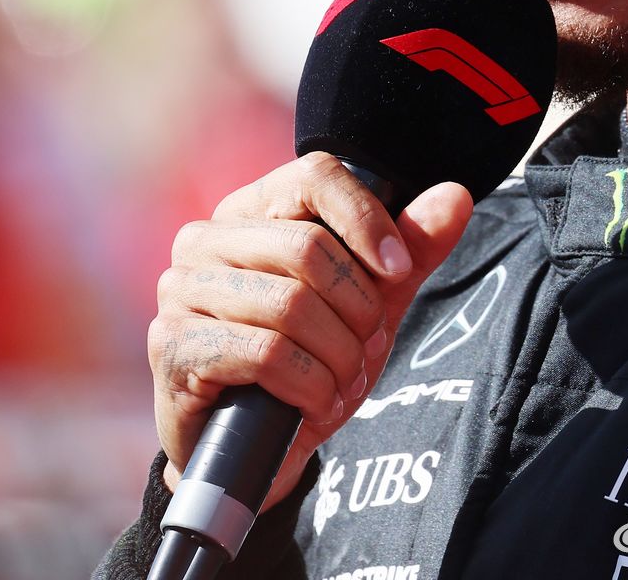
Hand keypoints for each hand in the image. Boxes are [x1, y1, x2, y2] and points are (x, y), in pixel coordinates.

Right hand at [148, 151, 474, 511]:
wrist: (248, 452)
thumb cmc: (303, 366)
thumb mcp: (368, 306)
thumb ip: (410, 252)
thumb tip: (455, 197)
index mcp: (251, 211)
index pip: (314, 176)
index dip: (366, 220)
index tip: (398, 270)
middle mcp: (206, 239)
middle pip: (308, 247)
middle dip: (358, 307)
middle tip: (367, 346)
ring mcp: (181, 290)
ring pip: (291, 305)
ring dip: (338, 355)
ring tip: (344, 380)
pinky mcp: (173, 345)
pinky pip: (266, 353)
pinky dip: (310, 385)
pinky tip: (317, 403)